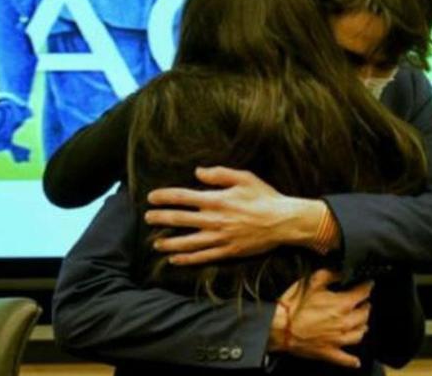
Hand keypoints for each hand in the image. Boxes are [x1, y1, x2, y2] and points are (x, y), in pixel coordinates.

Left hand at [145, 166, 327, 264]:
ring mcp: (219, 238)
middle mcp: (213, 220)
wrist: (284, 222)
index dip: (163, 197)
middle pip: (178, 220)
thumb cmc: (265, 197)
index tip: (151, 198)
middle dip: (159, 219)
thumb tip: (197, 172)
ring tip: (155, 243)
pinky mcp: (227, 251)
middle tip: (147, 219)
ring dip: (168, 243)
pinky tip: (174, 259)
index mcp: (216, 199)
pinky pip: (202, 257)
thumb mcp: (244, 177)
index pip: (181, 197)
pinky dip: (186, 259)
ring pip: (186, 242)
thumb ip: (219, 174)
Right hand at [269, 269, 371, 368]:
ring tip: (361, 322)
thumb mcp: (312, 281)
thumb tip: (341, 272)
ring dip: (362, 326)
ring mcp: (338, 339)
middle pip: (365, 314)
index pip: (363, 293)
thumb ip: (330, 274)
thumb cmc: (293, 306)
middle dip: (365, 305)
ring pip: (360, 334)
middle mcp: (345, 323)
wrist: (279, 327)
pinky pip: (346, 359)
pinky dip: (352, 360)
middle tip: (363, 301)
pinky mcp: (329, 352)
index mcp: (342, 304)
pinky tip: (356, 360)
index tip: (367, 284)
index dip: (367, 286)